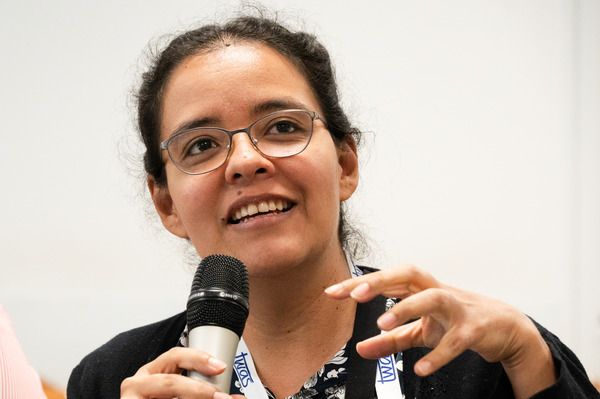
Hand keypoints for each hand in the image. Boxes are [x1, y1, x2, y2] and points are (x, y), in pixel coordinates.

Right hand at [120, 347, 245, 398]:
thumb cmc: (159, 398)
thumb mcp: (182, 391)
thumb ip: (205, 391)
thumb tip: (237, 398)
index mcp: (152, 372)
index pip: (175, 355)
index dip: (199, 358)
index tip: (220, 366)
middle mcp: (138, 383)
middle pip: (171, 381)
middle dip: (199, 389)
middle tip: (220, 396)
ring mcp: (130, 398)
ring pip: (168, 390)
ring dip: (193, 397)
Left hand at [325, 264, 555, 398]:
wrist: (504, 327)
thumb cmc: (456, 320)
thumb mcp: (421, 331)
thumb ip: (391, 339)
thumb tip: (360, 348)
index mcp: (421, 288)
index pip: (388, 278)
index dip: (360, 283)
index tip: (332, 291)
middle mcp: (437, 291)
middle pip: (408, 275)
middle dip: (380, 281)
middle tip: (355, 294)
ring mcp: (458, 308)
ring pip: (433, 298)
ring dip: (407, 308)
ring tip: (382, 323)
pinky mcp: (475, 329)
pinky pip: (456, 340)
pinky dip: (438, 355)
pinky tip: (419, 369)